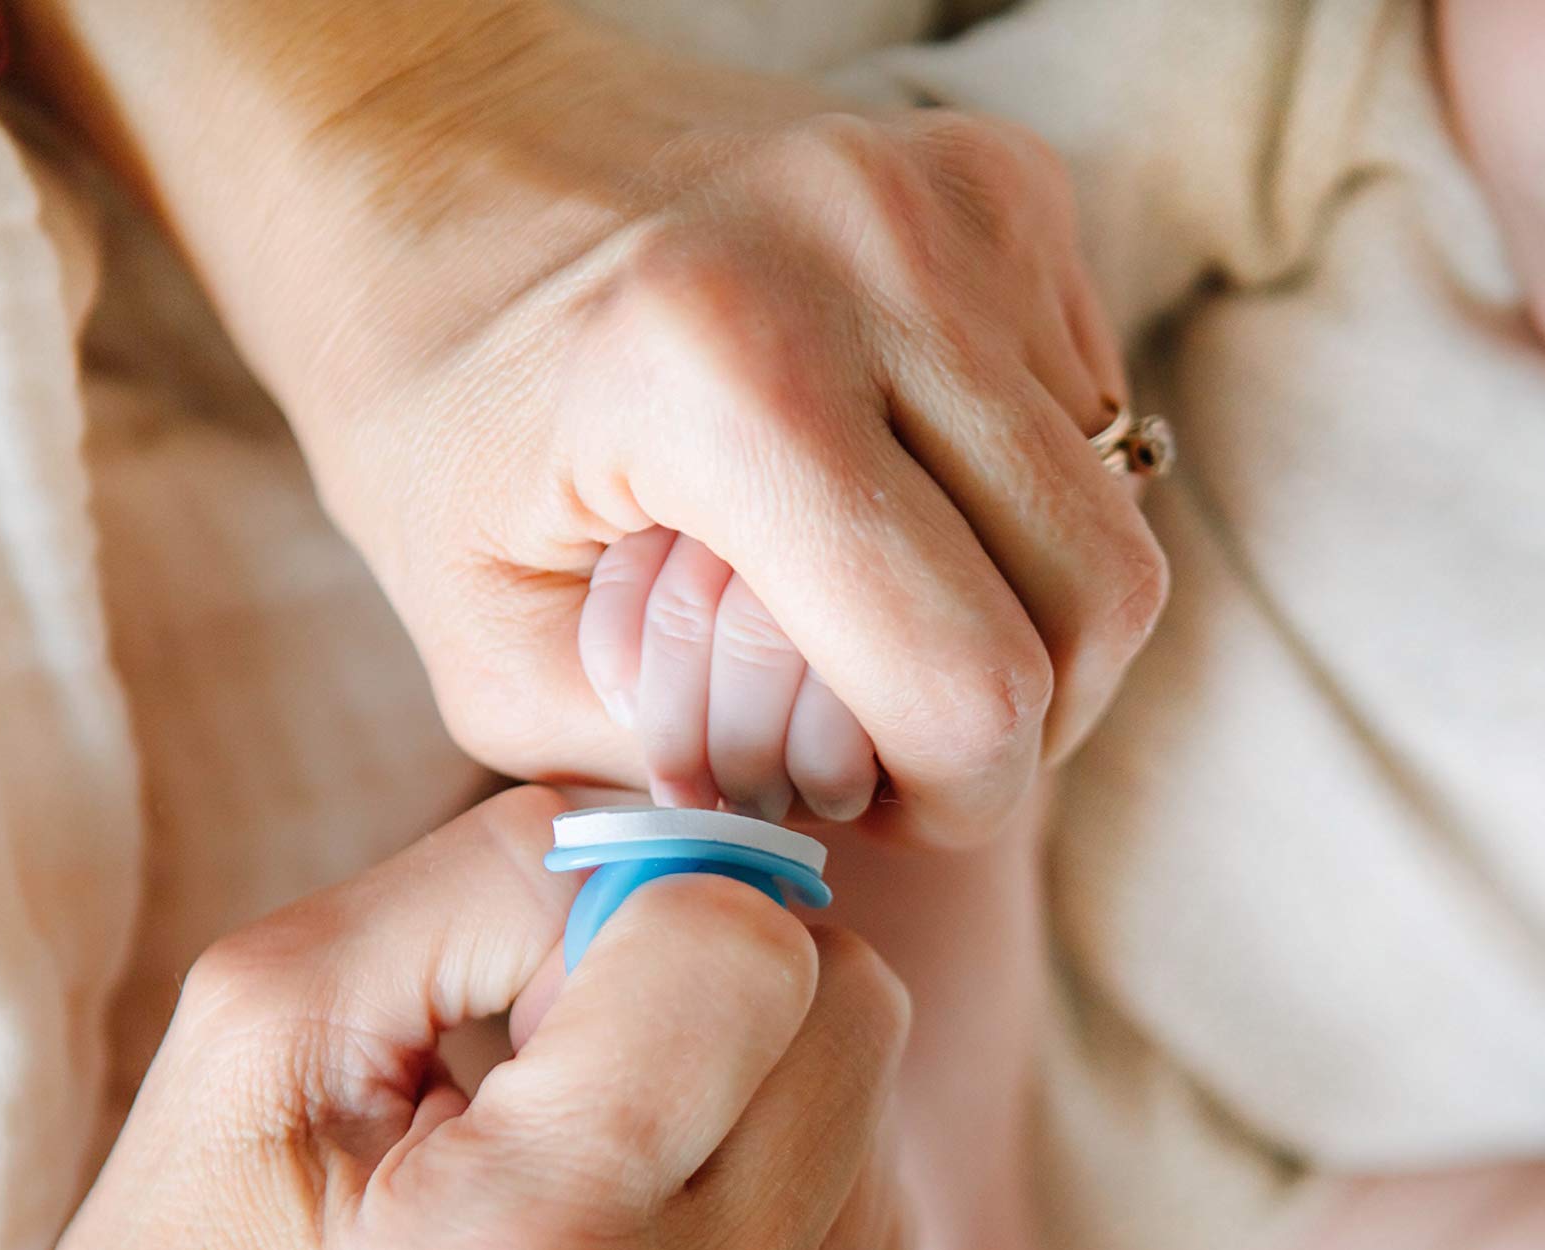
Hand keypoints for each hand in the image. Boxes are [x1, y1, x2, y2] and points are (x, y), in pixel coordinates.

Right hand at [0, 789, 910, 1249]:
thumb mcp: (266, 1026)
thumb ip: (489, 876)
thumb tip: (689, 836)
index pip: (750, 952)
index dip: (640, 912)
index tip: (538, 985)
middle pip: (856, 1019)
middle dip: (722, 988)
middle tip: (569, 1065)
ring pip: (881, 1123)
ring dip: (750, 1106)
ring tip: (584, 1190)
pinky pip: (881, 1239)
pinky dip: (775, 1213)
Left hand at [12, 0, 1164, 845]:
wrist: (433, 139)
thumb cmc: (430, 396)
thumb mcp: (482, 637)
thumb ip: (664, 764)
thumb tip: (830, 815)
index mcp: (726, 371)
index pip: (966, 675)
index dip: (954, 796)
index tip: (882, 808)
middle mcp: (877, 257)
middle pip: (1097, 595)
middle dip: (1018, 724)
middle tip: (895, 742)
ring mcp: (959, 201)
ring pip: (1114, 511)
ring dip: (1020, 613)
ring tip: (867, 612)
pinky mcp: (1007, 180)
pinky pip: (1093, 418)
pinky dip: (1014, 506)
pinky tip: (887, 498)